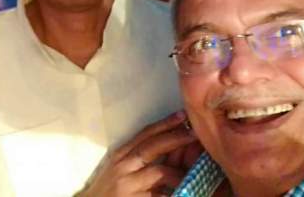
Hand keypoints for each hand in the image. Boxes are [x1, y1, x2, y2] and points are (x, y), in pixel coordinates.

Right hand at [76, 111, 198, 196]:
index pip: (144, 134)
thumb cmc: (107, 191)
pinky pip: (160, 196)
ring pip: (160, 172)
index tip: (182, 115)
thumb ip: (141, 161)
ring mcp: (127, 185)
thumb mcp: (120, 171)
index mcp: (121, 155)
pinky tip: (185, 191)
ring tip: (196, 172)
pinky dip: (173, 193)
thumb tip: (173, 150)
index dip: (164, 124)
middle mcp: (122, 166)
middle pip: (152, 146)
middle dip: (176, 138)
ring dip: (181, 172)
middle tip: (195, 134)